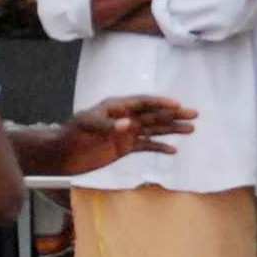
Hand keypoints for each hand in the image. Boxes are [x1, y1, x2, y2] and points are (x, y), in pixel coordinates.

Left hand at [54, 95, 195, 173]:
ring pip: (154, 130)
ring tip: (191, 129)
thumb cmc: (72, 135)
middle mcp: (125, 118)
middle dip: (174, 115)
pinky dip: (160, 147)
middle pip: (154, 115)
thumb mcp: (87, 126)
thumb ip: (108, 125)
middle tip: (194, 114)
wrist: (62, 154)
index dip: (160, 103)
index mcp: (117, 107)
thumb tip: (129, 124)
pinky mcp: (124, 148)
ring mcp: (126, 133)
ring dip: (172, 129)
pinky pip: (146, 146)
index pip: (143, 102)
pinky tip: (173, 150)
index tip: (177, 105)